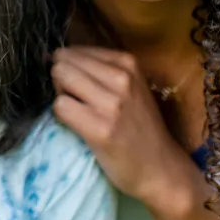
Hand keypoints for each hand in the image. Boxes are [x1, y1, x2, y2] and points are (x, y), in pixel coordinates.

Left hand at [51, 46, 197, 212]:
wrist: (161, 169)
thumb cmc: (141, 127)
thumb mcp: (131, 86)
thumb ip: (101, 69)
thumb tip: (57, 57)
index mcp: (128, 63)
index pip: (76, 50)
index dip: (70, 67)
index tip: (80, 86)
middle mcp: (121, 78)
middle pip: (64, 62)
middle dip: (60, 78)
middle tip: (75, 99)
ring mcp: (111, 104)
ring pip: (60, 78)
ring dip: (61, 95)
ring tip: (77, 112)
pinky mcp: (99, 129)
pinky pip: (60, 106)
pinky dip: (61, 115)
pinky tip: (77, 125)